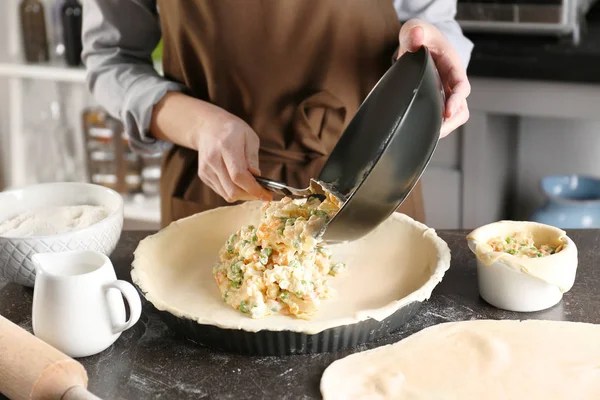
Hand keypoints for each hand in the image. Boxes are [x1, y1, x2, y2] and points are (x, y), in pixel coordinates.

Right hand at [195, 110, 272, 202]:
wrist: (208, 126)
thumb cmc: (233, 130)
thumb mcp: (250, 137)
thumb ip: (253, 157)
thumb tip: (257, 176)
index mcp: (226, 146)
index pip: (238, 175)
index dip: (253, 188)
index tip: (267, 194)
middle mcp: (213, 160)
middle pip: (232, 190)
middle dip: (250, 195)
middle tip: (262, 192)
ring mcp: (206, 169)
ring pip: (227, 195)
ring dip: (242, 195)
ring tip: (252, 186)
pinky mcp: (203, 176)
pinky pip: (222, 192)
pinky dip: (233, 191)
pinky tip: (239, 181)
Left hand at [397, 19, 470, 137]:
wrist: (418, 40)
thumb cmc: (419, 36)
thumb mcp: (414, 30)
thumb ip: (413, 33)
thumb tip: (416, 35)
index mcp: (452, 65)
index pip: (461, 85)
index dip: (457, 100)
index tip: (447, 112)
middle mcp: (452, 81)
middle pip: (462, 107)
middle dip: (452, 121)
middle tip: (435, 132)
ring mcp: (445, 92)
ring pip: (454, 116)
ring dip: (445, 127)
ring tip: (428, 136)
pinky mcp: (436, 99)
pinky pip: (440, 116)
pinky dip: (434, 125)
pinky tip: (421, 132)